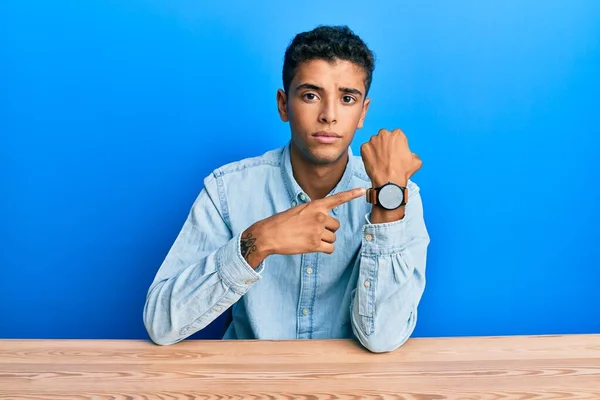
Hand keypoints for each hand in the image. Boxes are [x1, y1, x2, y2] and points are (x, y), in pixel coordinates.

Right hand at [241, 188, 365, 267]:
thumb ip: (314, 213)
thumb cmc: (282, 222)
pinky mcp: (314, 244)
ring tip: (308, 238)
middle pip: (336, 226)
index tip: (362, 190)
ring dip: (324, 240)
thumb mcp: (299, 210)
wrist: (269, 234)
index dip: (351, 194)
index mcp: (315, 205)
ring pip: (333, 238)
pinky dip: (324, 249)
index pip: (337, 199)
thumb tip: (325, 222)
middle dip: (327, 230)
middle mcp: (319, 216)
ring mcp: (317, 231)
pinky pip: (330, 248)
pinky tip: (313, 247)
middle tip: (312, 231)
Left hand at [360, 128, 421, 186]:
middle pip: (384, 137)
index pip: (396, 136)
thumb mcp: (416, 161)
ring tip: (379, 160)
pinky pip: (366, 149)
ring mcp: (373, 140)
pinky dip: (368, 154)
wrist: (389, 181)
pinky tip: (373, 162)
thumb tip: (410, 155)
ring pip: (374, 142)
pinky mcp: (364, 148)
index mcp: (397, 134)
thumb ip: (412, 153)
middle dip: (385, 144)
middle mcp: (384, 134)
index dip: (396, 144)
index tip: (395, 151)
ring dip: (376, 149)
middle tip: (387, 156)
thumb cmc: (402, 171)